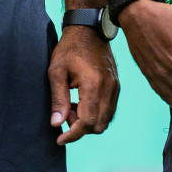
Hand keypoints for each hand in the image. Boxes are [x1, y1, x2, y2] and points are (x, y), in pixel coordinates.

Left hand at [47, 24, 119, 143]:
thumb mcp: (56, 71)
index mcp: (94, 85)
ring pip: (105, 120)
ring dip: (87, 122)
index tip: (59, 139)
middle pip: (99, 125)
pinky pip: (108, 110)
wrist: (89, 31)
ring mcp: (115, 89)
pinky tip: (78, 103)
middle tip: (63, 117)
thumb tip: (57, 124)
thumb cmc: (69, 48)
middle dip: (80, 129)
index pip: (88, 122)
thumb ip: (57, 98)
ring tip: (69, 108)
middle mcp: (109, 90)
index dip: (73, 134)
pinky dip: (94, 114)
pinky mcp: (116, 88)